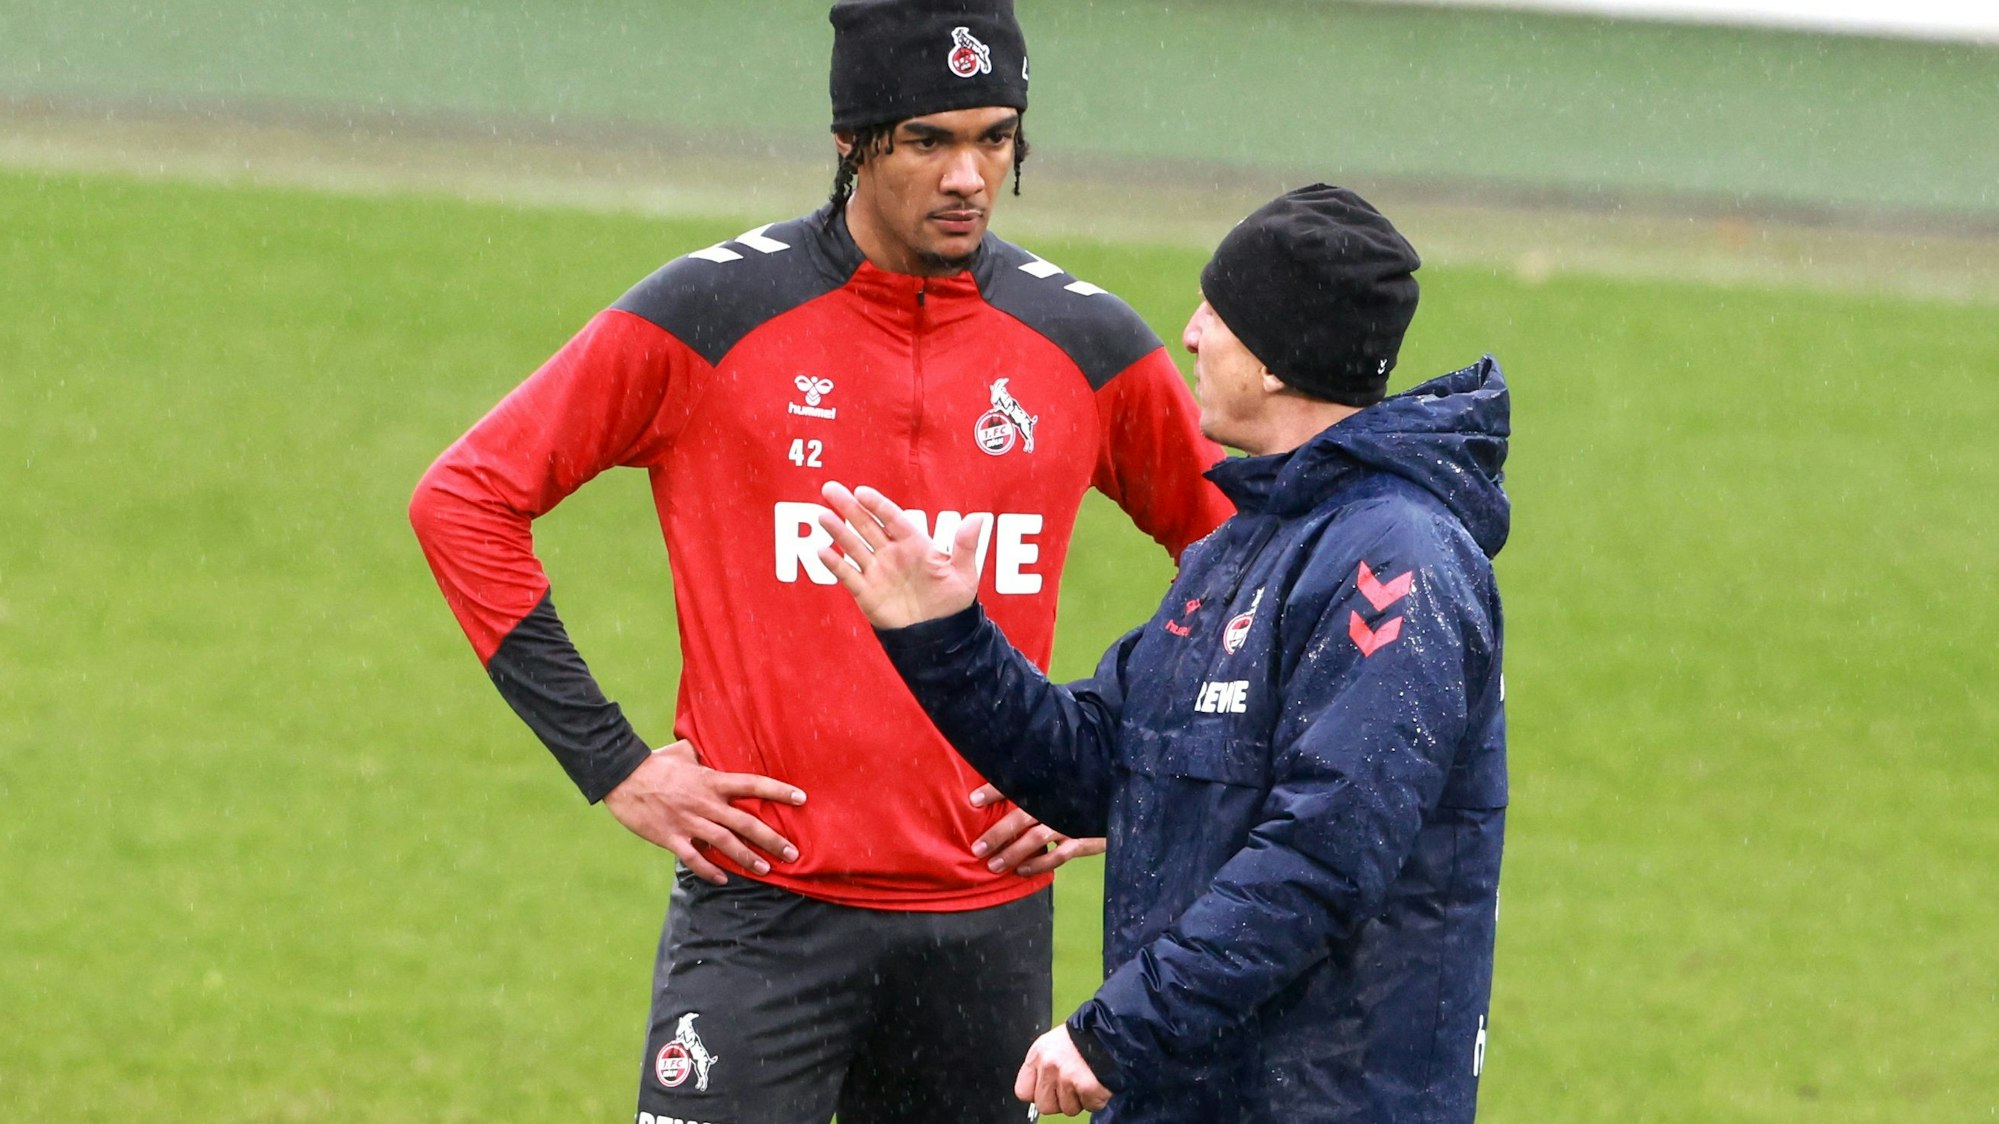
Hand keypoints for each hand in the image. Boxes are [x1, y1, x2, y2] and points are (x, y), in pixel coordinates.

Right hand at [603, 740, 805, 884]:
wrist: (622, 777)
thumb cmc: (655, 762)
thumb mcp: (684, 752)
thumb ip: (703, 755)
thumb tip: (711, 748)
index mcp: (712, 780)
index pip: (753, 784)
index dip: (779, 791)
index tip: (802, 798)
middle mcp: (705, 802)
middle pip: (746, 822)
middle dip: (772, 839)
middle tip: (792, 853)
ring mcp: (688, 821)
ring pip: (725, 843)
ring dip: (748, 858)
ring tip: (767, 870)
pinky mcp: (671, 837)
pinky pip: (694, 858)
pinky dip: (710, 870)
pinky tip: (724, 878)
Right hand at [816, 481, 985, 629]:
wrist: (939, 635)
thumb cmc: (953, 603)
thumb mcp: (964, 574)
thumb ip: (965, 547)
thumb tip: (977, 519)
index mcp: (914, 544)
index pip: (892, 518)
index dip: (876, 504)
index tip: (861, 491)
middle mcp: (892, 554)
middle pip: (867, 525)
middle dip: (848, 507)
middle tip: (831, 489)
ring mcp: (877, 572)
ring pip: (853, 546)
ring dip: (837, 531)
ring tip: (822, 514)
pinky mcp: (867, 592)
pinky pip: (848, 575)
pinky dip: (834, 564)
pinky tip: (820, 550)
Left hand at [970, 784, 1106, 875]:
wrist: (1125, 805)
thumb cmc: (1087, 792)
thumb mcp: (1065, 783)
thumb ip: (1041, 786)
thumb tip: (1004, 790)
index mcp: (1053, 784)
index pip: (1019, 784)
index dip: (995, 791)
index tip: (973, 801)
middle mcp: (1059, 802)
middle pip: (1023, 815)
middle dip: (998, 832)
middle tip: (977, 848)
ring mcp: (1072, 821)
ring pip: (1037, 838)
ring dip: (1013, 853)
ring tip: (993, 865)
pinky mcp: (1085, 839)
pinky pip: (1058, 855)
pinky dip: (1038, 864)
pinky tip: (1021, 871)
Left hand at [1015, 1026, 1110, 1116]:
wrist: (1111, 1029)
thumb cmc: (1084, 1035)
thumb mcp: (1054, 1043)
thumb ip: (1042, 1066)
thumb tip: (1038, 1089)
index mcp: (1038, 1054)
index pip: (1023, 1092)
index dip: (1038, 1094)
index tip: (1049, 1090)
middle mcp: (1049, 1066)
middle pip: (1044, 1106)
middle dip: (1059, 1101)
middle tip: (1072, 1085)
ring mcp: (1068, 1077)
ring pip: (1068, 1109)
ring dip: (1080, 1099)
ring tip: (1086, 1078)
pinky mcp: (1088, 1087)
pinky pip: (1090, 1106)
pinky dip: (1096, 1098)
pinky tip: (1097, 1081)